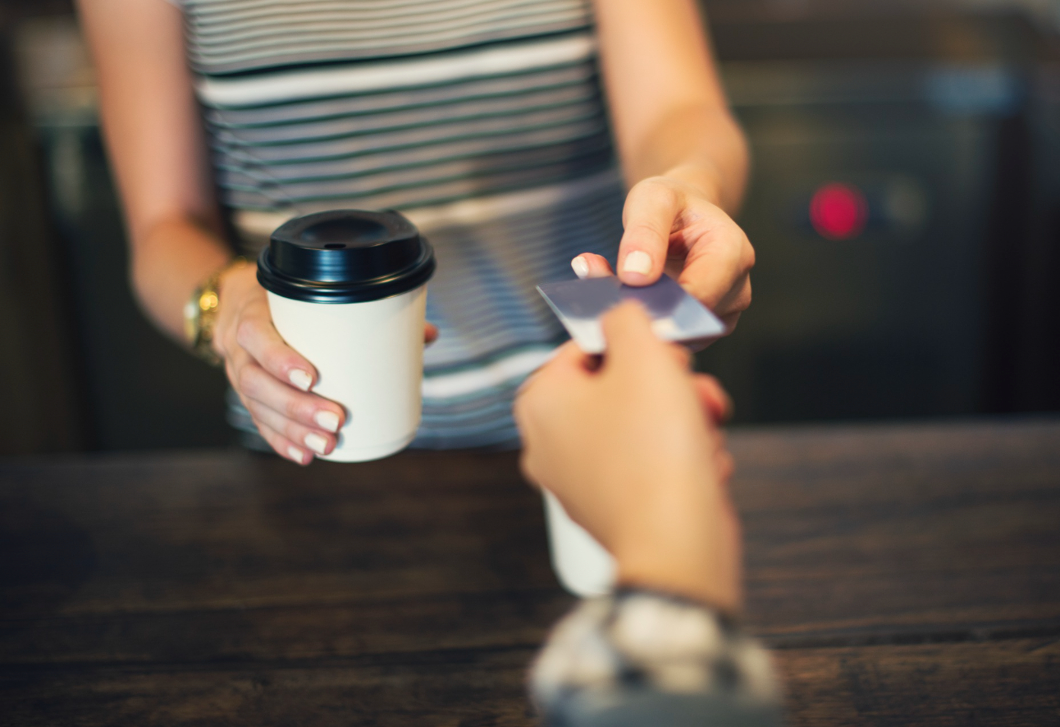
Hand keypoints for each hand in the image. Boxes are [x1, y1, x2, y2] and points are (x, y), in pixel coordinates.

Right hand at [213, 263, 437, 464]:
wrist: (239, 303)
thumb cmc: (288, 302)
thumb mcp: (312, 296)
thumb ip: (368, 311)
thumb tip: (427, 334)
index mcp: (253, 313)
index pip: (256, 335)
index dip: (279, 359)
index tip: (313, 378)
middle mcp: (240, 348)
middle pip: (255, 382)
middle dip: (296, 407)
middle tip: (335, 421)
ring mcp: (238, 373)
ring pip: (256, 407)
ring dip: (292, 430)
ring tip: (326, 444)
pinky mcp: (247, 396)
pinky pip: (258, 423)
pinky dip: (281, 441)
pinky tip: (304, 455)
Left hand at [514, 302, 740, 611]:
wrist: (678, 545)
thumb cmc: (654, 451)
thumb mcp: (643, 354)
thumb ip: (626, 317)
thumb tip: (619, 313)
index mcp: (541, 402)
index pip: (585, 346)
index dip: (636, 342)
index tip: (667, 351)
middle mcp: (549, 443)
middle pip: (618, 386)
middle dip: (668, 386)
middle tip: (692, 391)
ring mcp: (579, 481)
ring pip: (643, 425)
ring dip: (685, 421)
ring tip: (703, 430)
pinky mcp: (614, 509)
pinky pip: (652, 465)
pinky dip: (683, 460)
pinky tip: (701, 466)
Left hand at [571, 175, 753, 330]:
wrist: (684, 216)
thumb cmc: (672, 204)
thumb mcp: (653, 198)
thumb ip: (644, 232)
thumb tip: (636, 277)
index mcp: (732, 251)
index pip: (699, 295)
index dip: (660, 305)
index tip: (621, 302)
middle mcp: (736, 288)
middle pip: (691, 320)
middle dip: (647, 312)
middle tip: (603, 297)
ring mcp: (724, 312)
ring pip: (681, 335)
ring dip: (643, 321)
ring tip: (609, 293)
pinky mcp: (705, 327)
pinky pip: (675, 337)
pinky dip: (646, 326)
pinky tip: (623, 303)